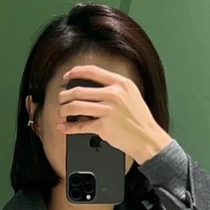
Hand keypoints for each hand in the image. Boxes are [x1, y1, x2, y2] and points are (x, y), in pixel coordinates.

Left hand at [56, 63, 171, 166]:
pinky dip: (69, 127)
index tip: (67, 77)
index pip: (92, 72)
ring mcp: (108, 110)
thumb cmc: (139, 118)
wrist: (147, 138)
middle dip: (64, 95)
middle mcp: (114, 94)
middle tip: (61, 99)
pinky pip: (80, 126)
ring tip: (62, 112)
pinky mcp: (103, 127)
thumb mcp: (131, 95)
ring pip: (76, 106)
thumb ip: (114, 88)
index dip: (76, 72)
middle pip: (79, 90)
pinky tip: (64, 127)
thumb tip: (90, 87)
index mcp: (120, 83)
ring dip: (64, 110)